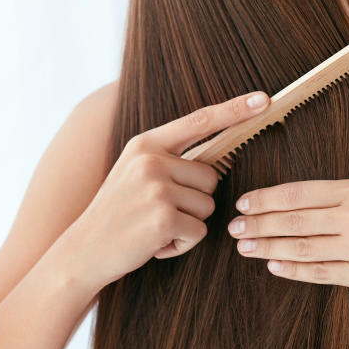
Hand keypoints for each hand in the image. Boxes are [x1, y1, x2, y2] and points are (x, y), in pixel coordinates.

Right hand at [67, 89, 272, 289]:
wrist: (84, 249)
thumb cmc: (117, 212)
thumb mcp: (134, 172)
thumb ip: (167, 159)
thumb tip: (211, 160)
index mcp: (146, 144)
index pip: (200, 121)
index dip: (234, 110)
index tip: (263, 99)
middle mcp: (151, 160)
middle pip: (211, 177)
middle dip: (195, 200)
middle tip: (159, 211)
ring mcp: (157, 187)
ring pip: (208, 206)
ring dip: (188, 224)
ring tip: (155, 227)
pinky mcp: (164, 217)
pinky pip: (199, 231)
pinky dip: (182, 244)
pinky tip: (155, 243)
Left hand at [227, 179, 348, 305]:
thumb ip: (339, 199)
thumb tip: (290, 203)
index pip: (299, 192)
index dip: (267, 198)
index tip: (243, 203)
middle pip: (294, 220)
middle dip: (258, 224)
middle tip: (233, 228)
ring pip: (302, 246)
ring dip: (268, 247)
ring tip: (245, 247)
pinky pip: (318, 272)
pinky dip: (292, 268)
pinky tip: (273, 264)